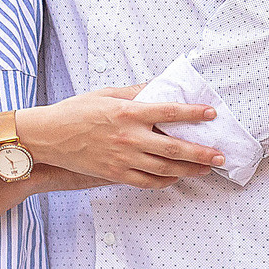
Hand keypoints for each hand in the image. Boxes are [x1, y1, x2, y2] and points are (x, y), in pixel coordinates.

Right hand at [18, 88, 224, 187]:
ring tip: (206, 168)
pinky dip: (165, 181)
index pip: (169, 112)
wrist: (48, 137)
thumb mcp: (106, 94)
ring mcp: (123, 159)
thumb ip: (135, 91)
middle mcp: (129, 137)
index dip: (194, 113)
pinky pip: (147, 182)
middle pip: (174, 147)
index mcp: (128, 112)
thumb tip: (159, 86)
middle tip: (221, 154)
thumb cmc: (76, 111)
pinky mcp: (115, 175)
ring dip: (189, 169)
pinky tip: (176, 177)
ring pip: (164, 168)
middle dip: (201, 152)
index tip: (211, 113)